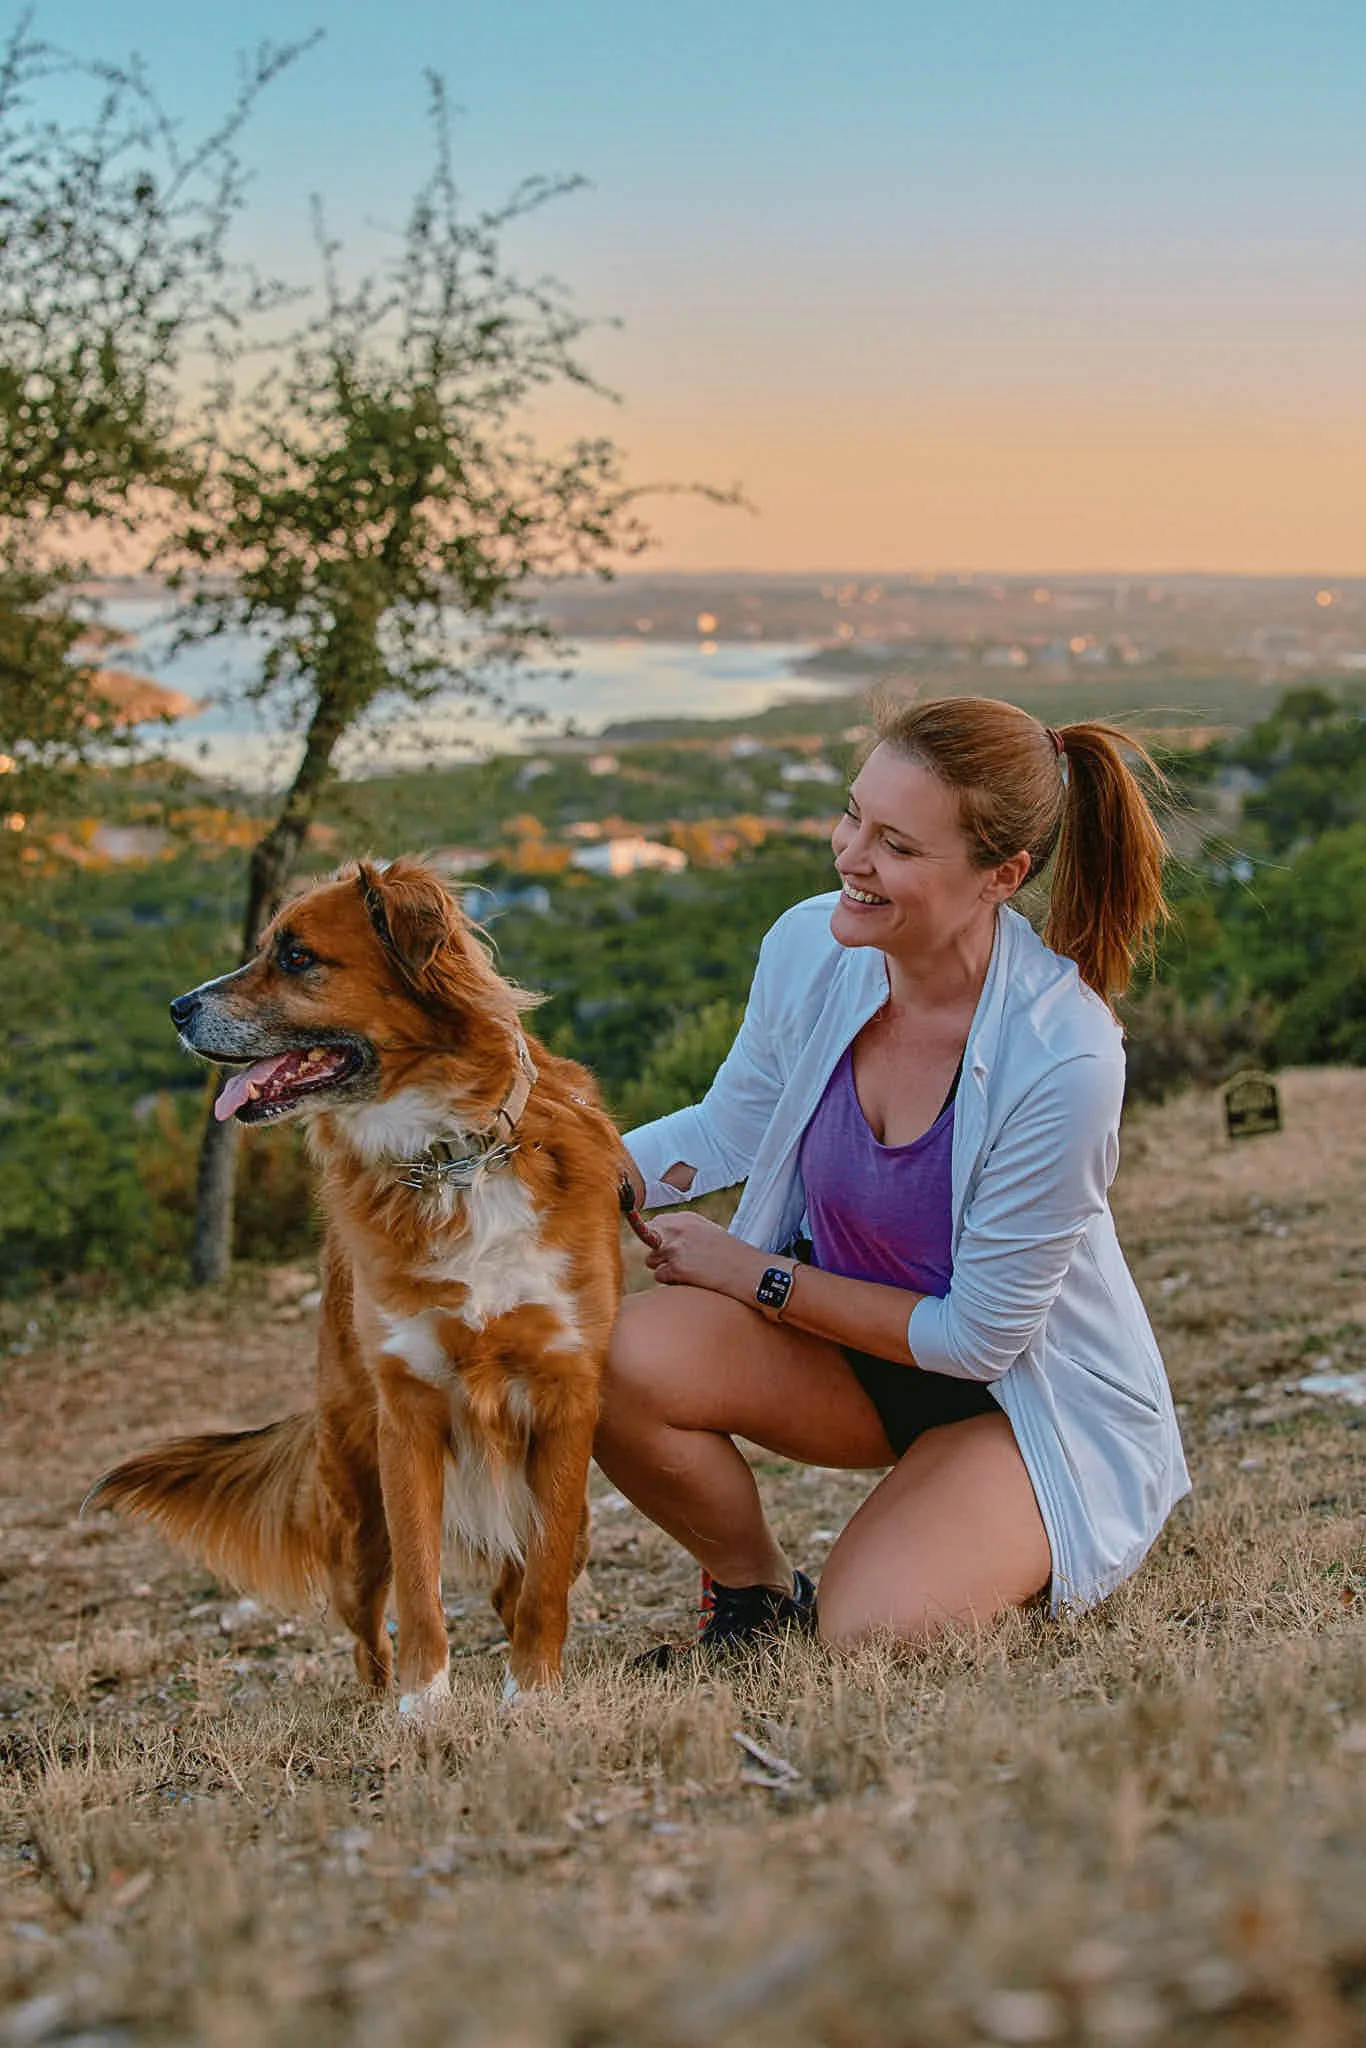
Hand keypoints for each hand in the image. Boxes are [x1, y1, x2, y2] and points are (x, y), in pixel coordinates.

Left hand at [643, 1212, 760, 1300]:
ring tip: (688, 1272)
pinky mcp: (676, 1267)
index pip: (656, 1223)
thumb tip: (658, 1241)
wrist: (750, 1272)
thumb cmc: (733, 1256)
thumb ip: (685, 1233)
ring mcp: (675, 1247)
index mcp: (687, 1218)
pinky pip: (659, 1277)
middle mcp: (678, 1228)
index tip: (670, 1248)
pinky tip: (691, 1281)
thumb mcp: (709, 1234)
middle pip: (649, 1240)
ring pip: (651, 1260)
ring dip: (664, 1269)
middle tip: (679, 1263)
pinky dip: (671, 1282)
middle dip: (659, 1252)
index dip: (661, 1238)